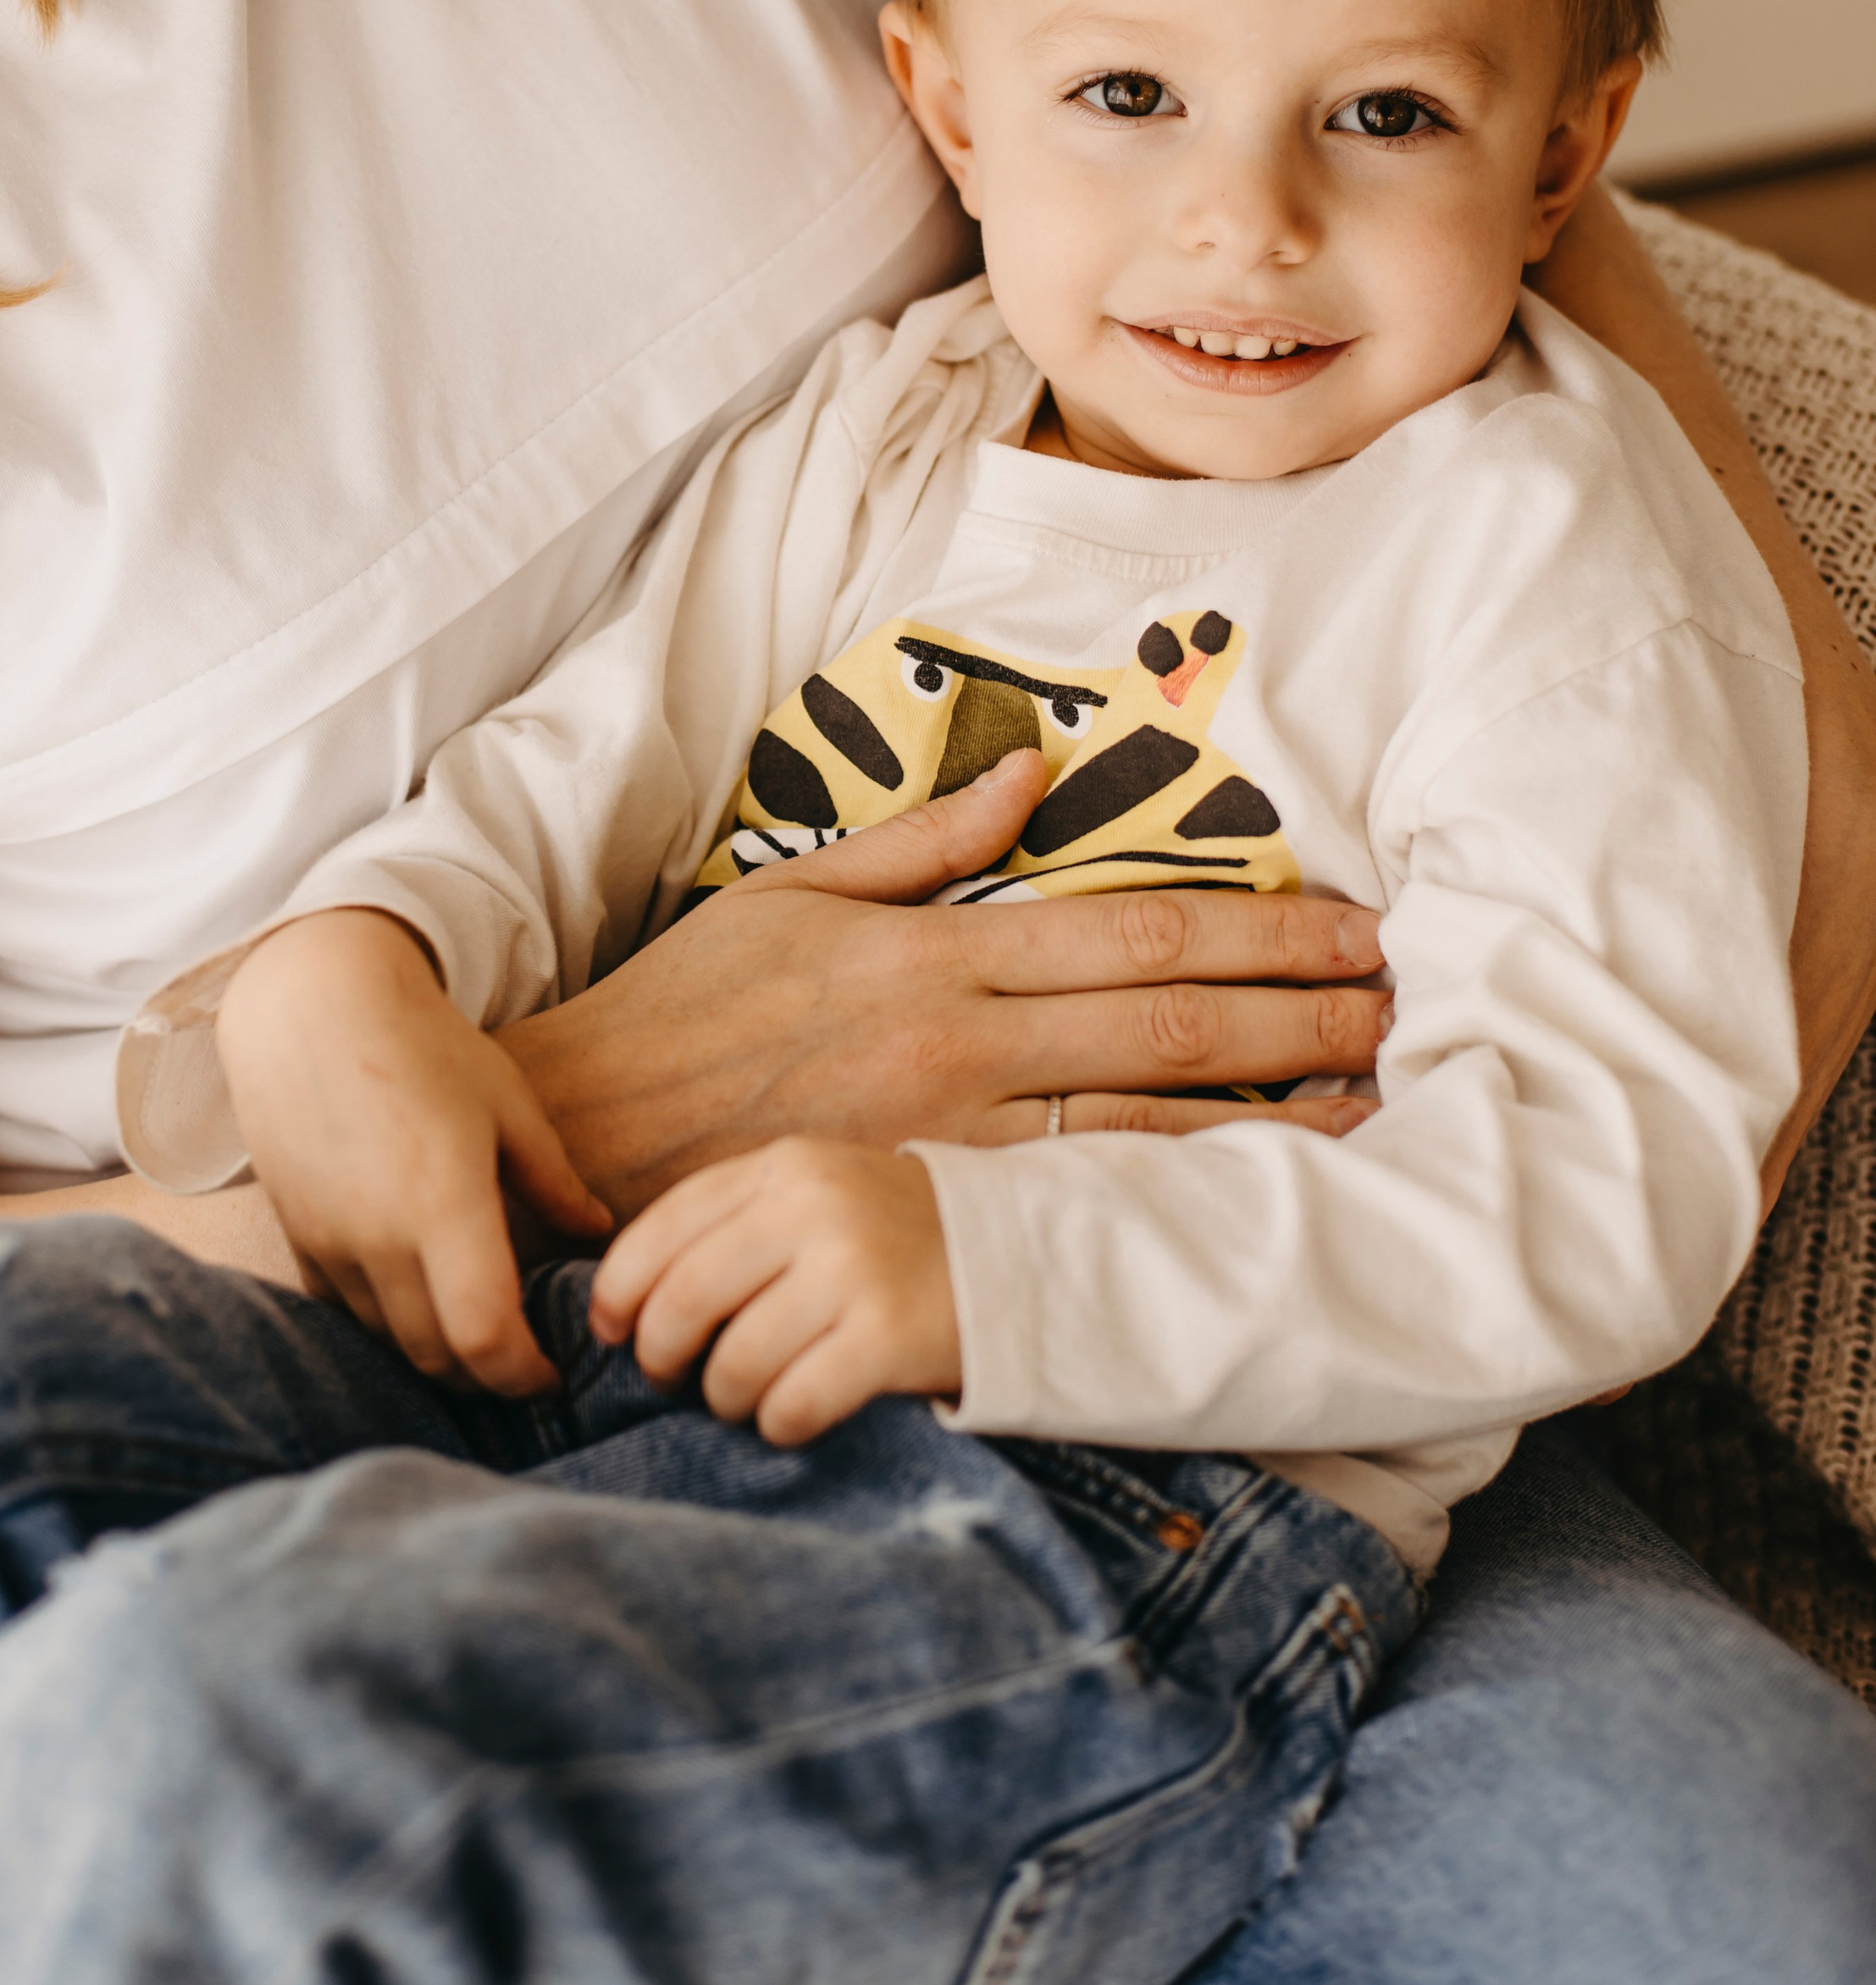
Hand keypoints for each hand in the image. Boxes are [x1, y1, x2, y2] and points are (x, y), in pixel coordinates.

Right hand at [217, 908, 610, 1389]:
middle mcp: (380, 1240)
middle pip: (437, 1358)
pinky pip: (346, 1315)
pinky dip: (388, 1326)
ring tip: (478, 1330)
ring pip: (390, 1342)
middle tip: (525, 1359)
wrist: (310, 1007)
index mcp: (444, 1205)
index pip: (483, 1338)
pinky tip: (420, 1299)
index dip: (524, 1375)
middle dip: (488, 1376)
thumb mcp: (507, 1105)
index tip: (553, 1373)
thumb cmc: (423, 1044)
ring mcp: (331, 1245)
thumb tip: (599, 1233)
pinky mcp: (299, 1240)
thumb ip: (554, 1182)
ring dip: (438, 1352)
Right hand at [500, 751, 1388, 1217]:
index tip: (1349, 924)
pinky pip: (1076, 1206)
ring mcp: (947, 1136)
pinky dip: (1176, 1199)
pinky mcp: (926, 1212)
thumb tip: (1033, 772)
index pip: (1131, 930)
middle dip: (1299, 1010)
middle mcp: (956, 1037)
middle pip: (1166, 1022)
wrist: (578, 1142)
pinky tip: (1256, 1199)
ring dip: (1271, 1113)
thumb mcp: (789, 894)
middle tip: (1406, 1005)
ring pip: (1144, 1123)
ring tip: (1376, 1102)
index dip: (1255, 929)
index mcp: (934, 947)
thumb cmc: (681, 1012)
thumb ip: (922, 839)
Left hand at [590, 1139, 959, 1443]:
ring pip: (733, 1362)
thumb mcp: (818, 1196)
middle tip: (673, 1378)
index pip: (663, 1227)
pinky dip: (778, 1424)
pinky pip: (792, 1404)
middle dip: (661, 1354)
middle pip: (684, 1299)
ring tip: (745, 1397)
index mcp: (785, 1166)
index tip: (610, 1331)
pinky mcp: (887, 1337)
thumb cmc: (898, 1240)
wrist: (1029, 1258)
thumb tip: (623, 1297)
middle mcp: (813, 1208)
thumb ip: (734, 1224)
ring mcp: (852, 1270)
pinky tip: (793, 1416)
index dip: (619, 1290)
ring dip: (724, 1398)